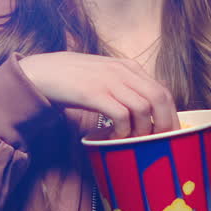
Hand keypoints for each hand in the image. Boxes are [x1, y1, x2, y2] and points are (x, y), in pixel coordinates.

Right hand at [16, 51, 176, 138]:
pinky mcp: (93, 93)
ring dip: (141, 131)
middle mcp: (122, 71)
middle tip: (159, 143)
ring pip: (143, 108)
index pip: (162, 90)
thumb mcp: (103, 76)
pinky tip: (113, 138)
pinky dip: (122, 131)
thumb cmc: (71, 79)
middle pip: (160, 98)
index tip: (170, 134)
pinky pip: (121, 116)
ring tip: (130, 141)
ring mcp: (108, 81)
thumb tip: (145, 112)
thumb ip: (124, 87)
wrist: (39, 72)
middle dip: (164, 124)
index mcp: (128, 67)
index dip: (171, 115)